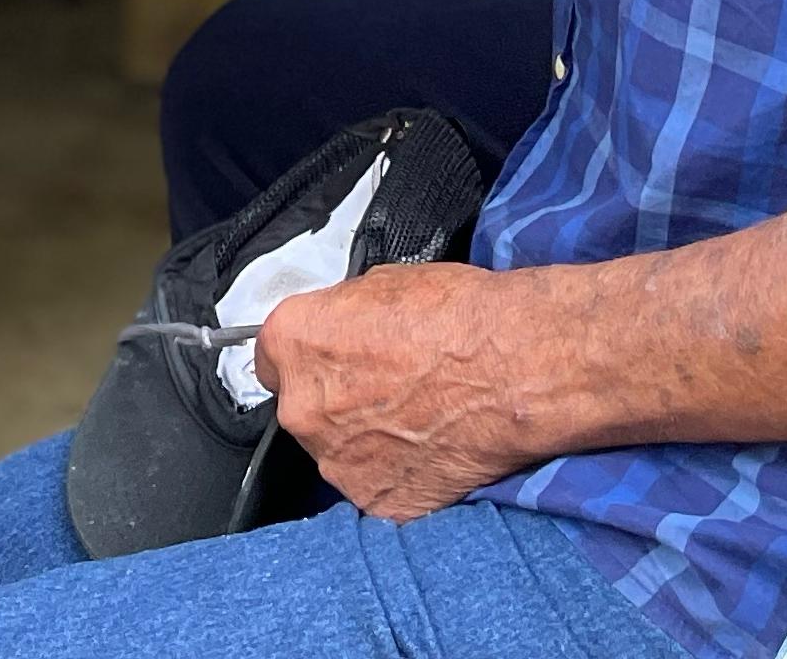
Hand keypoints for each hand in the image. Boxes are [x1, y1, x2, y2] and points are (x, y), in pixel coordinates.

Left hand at [258, 261, 533, 521]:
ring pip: (337, 451)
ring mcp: (337, 464)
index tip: (329, 357)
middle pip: (302, 407)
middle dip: (334, 399)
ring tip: (417, 420)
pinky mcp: (378, 502)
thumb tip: (341, 331)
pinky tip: (431, 449)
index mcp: (292, 344)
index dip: (305, 355)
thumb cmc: (458, 317)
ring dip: (364, 440)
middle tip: (384, 388)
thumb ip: (342, 316)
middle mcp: (302, 408)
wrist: (515, 368)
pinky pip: (376, 486)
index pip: (270, 356)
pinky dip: (398, 473)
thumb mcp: (382, 283)